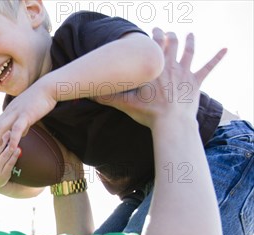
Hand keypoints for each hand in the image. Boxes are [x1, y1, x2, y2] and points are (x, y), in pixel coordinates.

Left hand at [0, 79, 56, 153]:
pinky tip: (12, 148)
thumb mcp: (28, 111)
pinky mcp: (26, 115)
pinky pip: (17, 129)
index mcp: (10, 110)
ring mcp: (17, 113)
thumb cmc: (40, 99)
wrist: (48, 87)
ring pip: (1, 127)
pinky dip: (13, 139)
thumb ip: (24, 122)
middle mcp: (10, 111)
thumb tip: (22, 133)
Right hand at [94, 28, 225, 127]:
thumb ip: (107, 96)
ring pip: (189, 51)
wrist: (171, 122)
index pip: (153, 46)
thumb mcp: (124, 103)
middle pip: (171, 44)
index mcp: (154, 67)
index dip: (152, 37)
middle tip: (167, 32)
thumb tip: (88, 93)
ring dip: (190, 41)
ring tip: (190, 35)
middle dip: (169, 36)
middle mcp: (170, 65)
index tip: (151, 32)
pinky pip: (209, 67)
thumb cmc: (148, 112)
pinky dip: (217, 57)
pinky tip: (226, 49)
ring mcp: (185, 72)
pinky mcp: (197, 82)